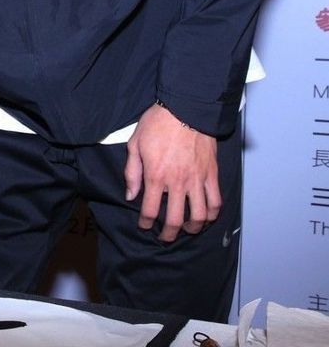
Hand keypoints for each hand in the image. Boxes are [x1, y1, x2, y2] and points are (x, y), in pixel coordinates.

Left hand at [124, 102, 220, 241]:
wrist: (186, 109)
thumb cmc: (157, 124)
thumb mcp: (135, 145)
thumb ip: (132, 172)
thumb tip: (131, 195)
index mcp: (156, 175)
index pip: (151, 210)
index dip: (146, 223)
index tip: (144, 226)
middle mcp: (178, 182)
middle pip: (176, 220)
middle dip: (169, 234)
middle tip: (165, 237)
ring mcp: (197, 179)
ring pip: (199, 215)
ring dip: (193, 228)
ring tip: (187, 229)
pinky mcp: (212, 174)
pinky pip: (216, 201)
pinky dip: (212, 213)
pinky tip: (206, 216)